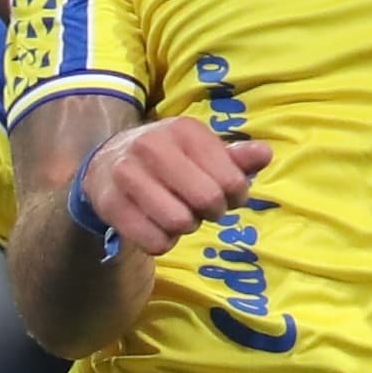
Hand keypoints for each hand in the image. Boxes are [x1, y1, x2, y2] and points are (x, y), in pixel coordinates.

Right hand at [72, 115, 271, 256]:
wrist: (106, 163)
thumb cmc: (169, 159)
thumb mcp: (201, 151)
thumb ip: (236, 157)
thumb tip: (265, 155)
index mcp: (184, 130)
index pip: (230, 180)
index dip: (236, 197)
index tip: (227, 196)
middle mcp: (153, 146)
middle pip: (206, 200)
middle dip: (212, 212)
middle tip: (202, 208)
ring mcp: (128, 175)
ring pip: (180, 223)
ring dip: (186, 227)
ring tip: (178, 214)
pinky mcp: (111, 204)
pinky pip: (155, 242)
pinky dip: (163, 242)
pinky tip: (157, 227)